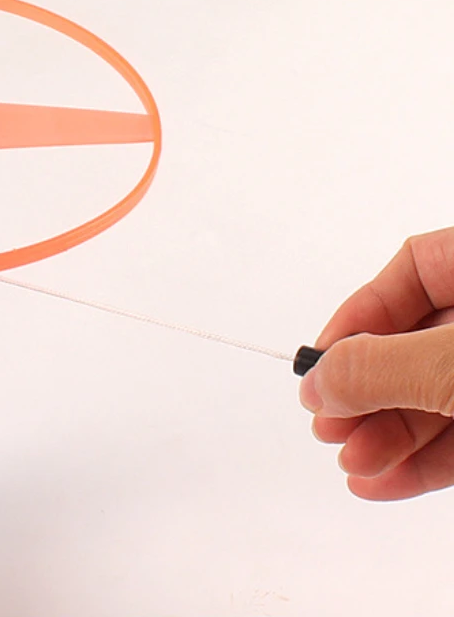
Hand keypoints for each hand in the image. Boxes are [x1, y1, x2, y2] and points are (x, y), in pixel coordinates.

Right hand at [300, 228, 453, 500]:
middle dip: (367, 390)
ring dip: (386, 434)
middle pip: (414, 343)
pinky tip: (380, 481)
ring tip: (352, 463)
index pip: (413, 270)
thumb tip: (317, 381)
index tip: (323, 359)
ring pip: (434, 396)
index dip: (360, 313)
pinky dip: (421, 463)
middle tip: (328, 421)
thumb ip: (382, 367)